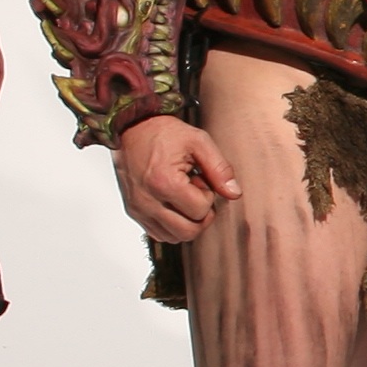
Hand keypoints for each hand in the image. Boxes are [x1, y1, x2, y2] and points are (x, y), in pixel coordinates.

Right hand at [114, 115, 243, 241]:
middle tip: (196, 194)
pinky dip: (171, 226)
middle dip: (201, 215)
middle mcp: (147, 200)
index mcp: (164, 182)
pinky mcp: (133, 212)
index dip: (208, 196)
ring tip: (183, 197)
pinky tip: (173, 204)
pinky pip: (158, 234)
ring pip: (174, 237)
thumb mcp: (199, 142)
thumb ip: (220, 169)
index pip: (200, 211)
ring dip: (186, 222)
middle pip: (188, 231)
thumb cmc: (163, 133)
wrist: (132, 129)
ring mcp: (138, 208)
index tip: (200, 180)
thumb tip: (234, 193)